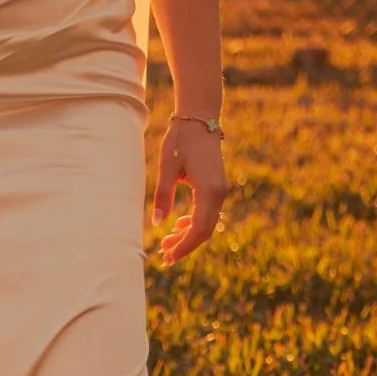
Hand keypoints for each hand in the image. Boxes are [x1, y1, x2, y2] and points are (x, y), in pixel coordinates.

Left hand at [151, 119, 227, 262]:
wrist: (199, 118)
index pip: (198, 229)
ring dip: (188, 234)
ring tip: (166, 242)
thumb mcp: (167, 167)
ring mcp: (221, 190)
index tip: (168, 257)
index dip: (184, 246)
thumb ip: (162, 196)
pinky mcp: (217, 186)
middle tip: (164, 255)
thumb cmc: (181, 140)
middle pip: (205, 231)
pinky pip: (208, 212)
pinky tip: (178, 224)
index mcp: (208, 191)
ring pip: (207, 222)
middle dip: (185, 245)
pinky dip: (194, 221)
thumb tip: (156, 223)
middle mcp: (219, 193)